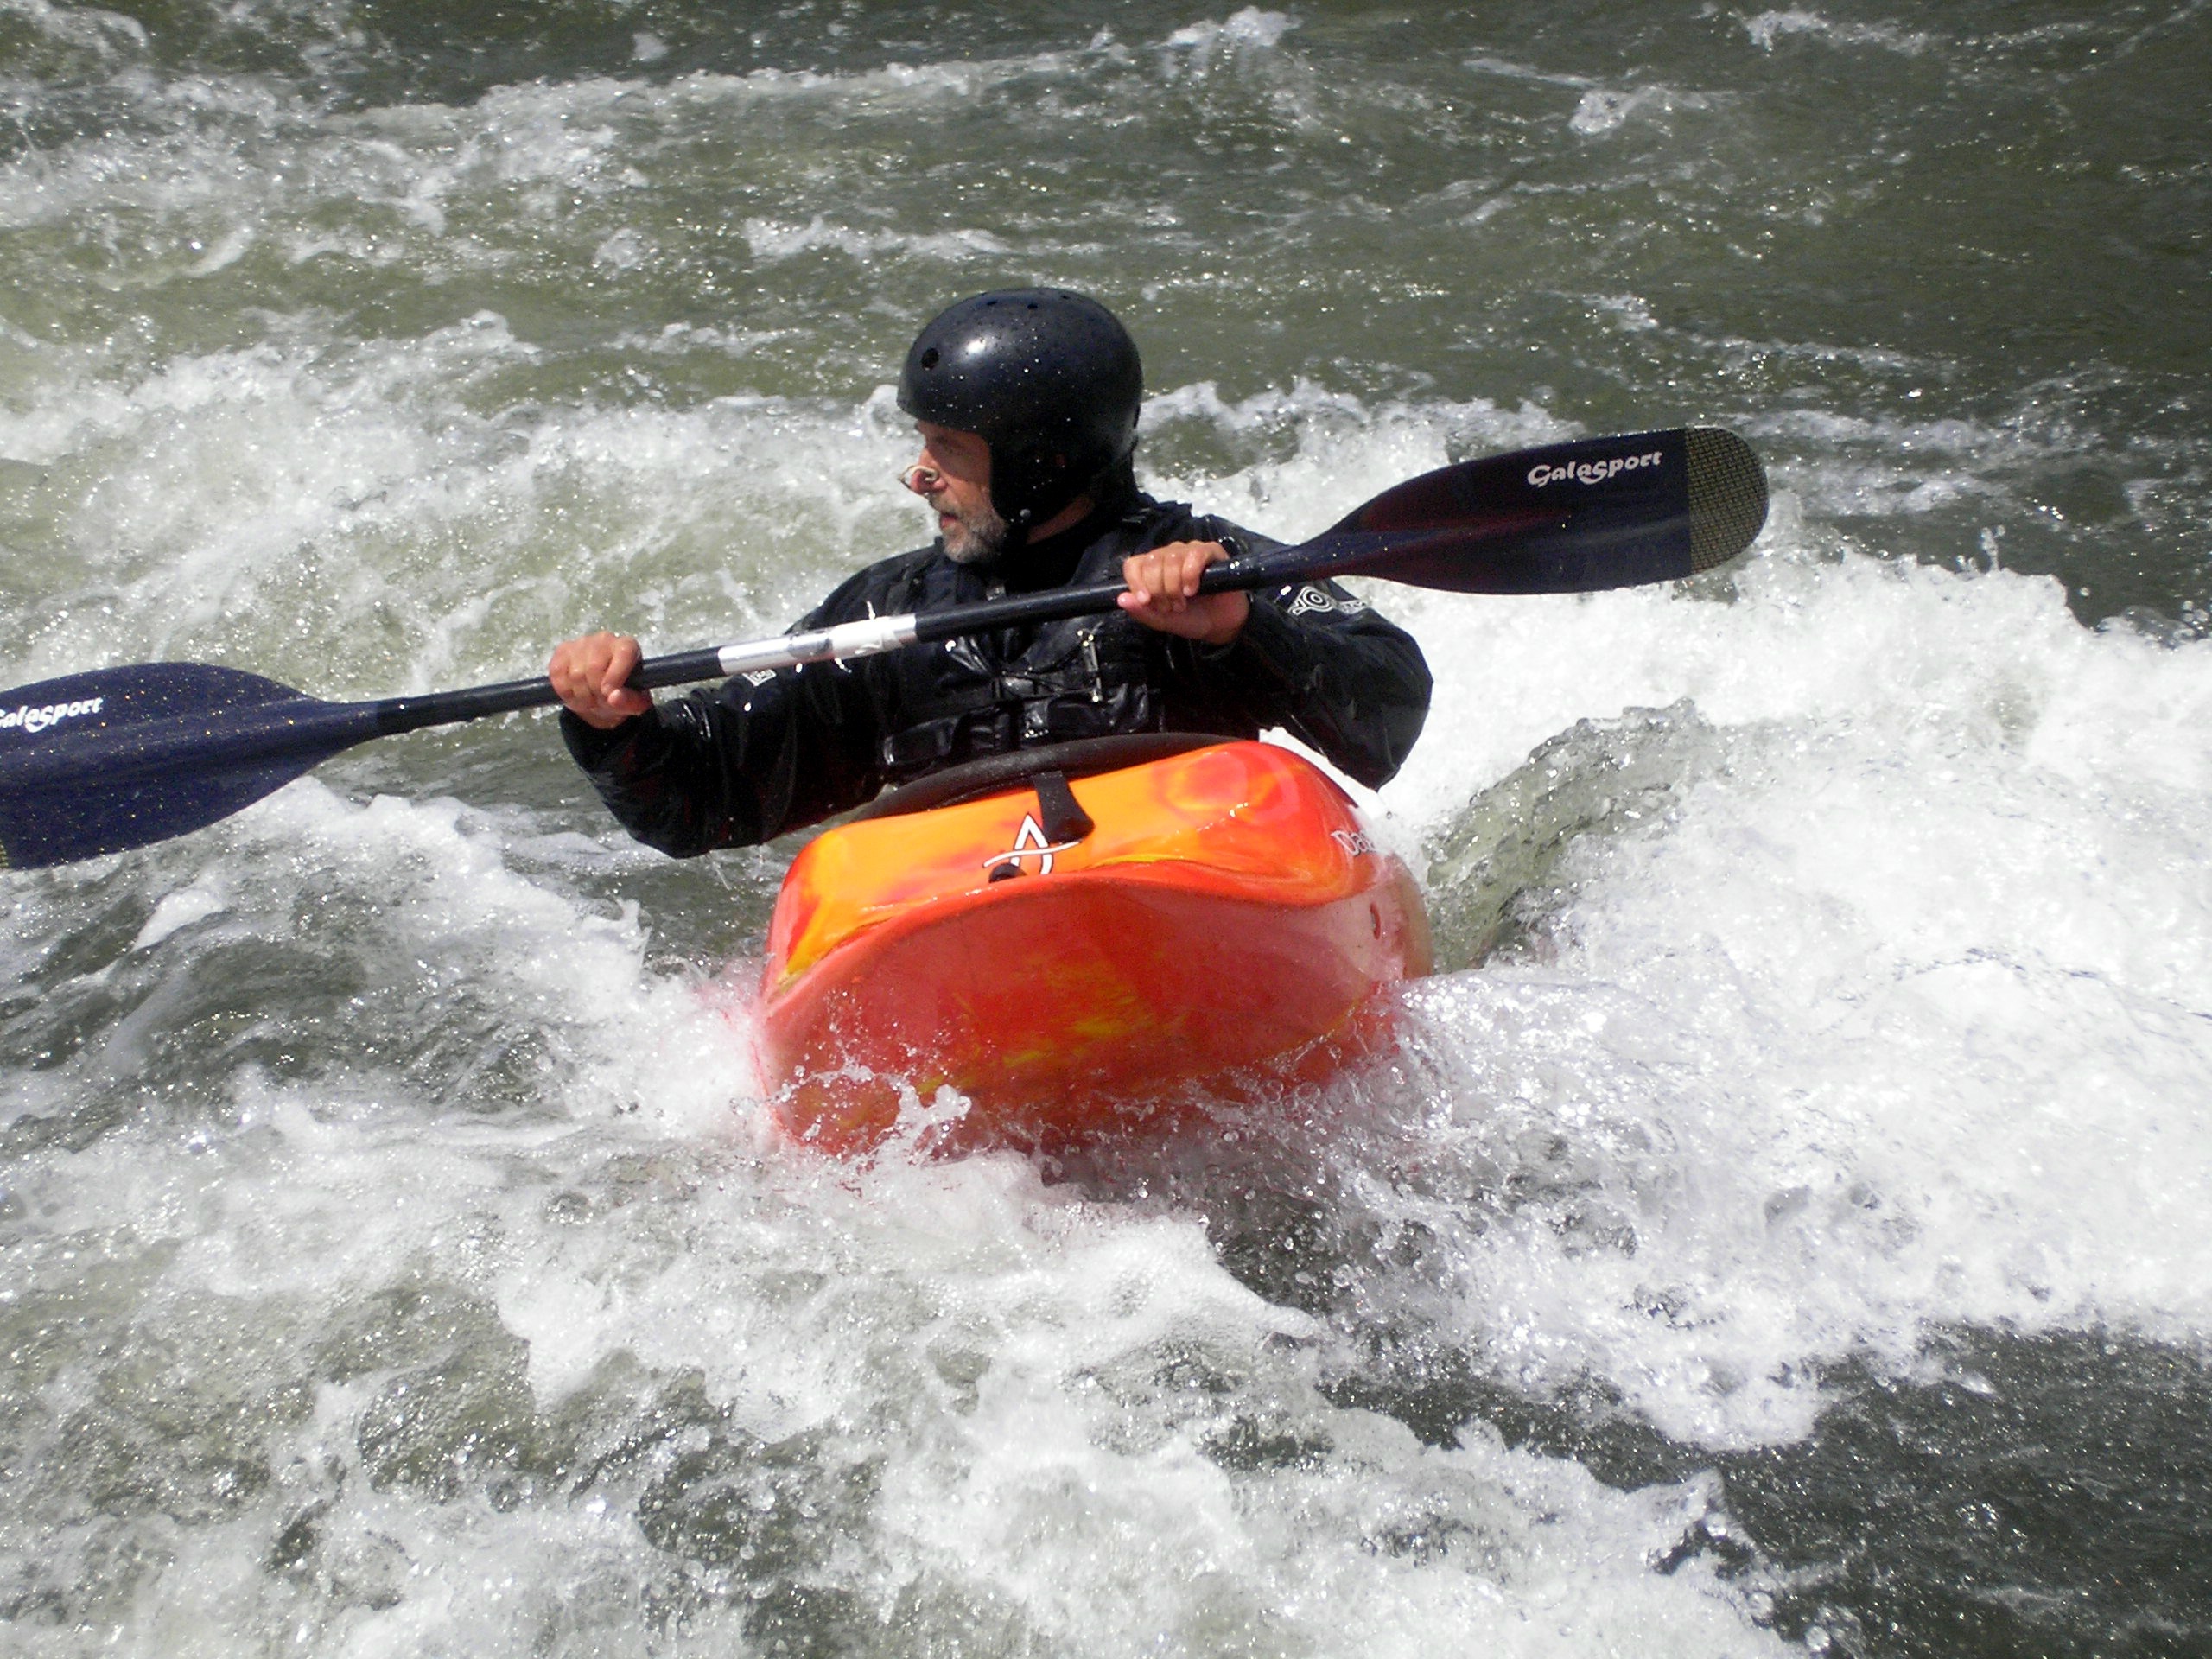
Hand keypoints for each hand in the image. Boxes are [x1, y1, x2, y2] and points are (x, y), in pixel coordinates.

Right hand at [548, 632, 651, 729]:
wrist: (601, 694)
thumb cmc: (622, 694)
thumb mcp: (636, 704)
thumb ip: (630, 701)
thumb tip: (614, 697)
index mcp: (628, 647)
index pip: (624, 653)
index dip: (615, 676)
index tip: (609, 694)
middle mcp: (605, 639)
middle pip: (594, 667)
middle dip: (596, 693)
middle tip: (600, 703)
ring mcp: (582, 643)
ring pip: (575, 673)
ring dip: (580, 696)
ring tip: (589, 701)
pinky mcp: (563, 650)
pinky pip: (558, 674)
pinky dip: (565, 691)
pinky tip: (575, 695)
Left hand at [1117, 541, 1247, 645]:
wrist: (1220, 625)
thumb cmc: (1190, 618)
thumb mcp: (1162, 620)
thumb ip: (1141, 611)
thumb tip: (1121, 599)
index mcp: (1152, 569)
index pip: (1133, 564)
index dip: (1136, 582)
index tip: (1145, 600)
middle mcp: (1168, 555)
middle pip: (1152, 562)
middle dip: (1159, 589)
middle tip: (1170, 607)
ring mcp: (1189, 551)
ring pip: (1171, 558)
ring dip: (1174, 586)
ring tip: (1183, 602)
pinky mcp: (1210, 552)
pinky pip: (1195, 555)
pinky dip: (1190, 575)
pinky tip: (1193, 590)